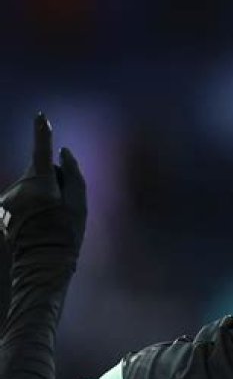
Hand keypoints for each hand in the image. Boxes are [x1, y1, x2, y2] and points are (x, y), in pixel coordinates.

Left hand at [0, 113, 85, 255]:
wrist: (42, 261)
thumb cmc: (65, 233)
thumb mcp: (79, 206)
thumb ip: (74, 175)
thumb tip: (64, 152)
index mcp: (41, 184)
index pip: (41, 151)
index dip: (42, 133)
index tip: (41, 117)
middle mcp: (20, 187)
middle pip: (39, 171)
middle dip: (52, 180)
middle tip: (64, 206)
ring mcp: (9, 197)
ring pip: (29, 184)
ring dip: (41, 194)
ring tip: (50, 218)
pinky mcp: (2, 207)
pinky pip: (21, 197)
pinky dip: (31, 204)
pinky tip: (38, 223)